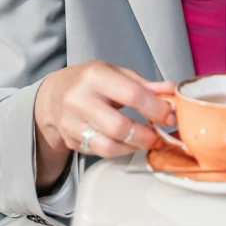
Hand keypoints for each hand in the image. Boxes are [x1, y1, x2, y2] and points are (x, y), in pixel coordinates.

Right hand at [34, 61, 174, 188]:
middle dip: (145, 135)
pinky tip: (130, 145)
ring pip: (108, 145)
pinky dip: (120, 151)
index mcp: (95, 76)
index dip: (156, 109)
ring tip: (148, 142)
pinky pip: (100, 152)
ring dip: (134, 147)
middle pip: (118, 126)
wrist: (53, 95)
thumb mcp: (116, 73)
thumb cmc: (90, 82)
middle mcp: (80, 99)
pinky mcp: (71, 140)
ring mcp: (72, 123)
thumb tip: (172, 91)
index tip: (170, 116)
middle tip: (161, 136)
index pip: (132, 95)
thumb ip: (144, 85)